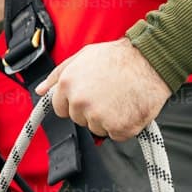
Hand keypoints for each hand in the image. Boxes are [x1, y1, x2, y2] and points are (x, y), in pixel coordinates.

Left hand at [34, 39, 170, 141]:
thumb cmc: (119, 56)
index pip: (61, 109)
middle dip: (92, 111)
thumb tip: (40, 90)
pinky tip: (130, 107)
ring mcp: (98, 117)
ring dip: (108, 119)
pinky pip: (116, 135)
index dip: (75, 103)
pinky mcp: (118, 128)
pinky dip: (124, 126)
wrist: (150, 60)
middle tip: (109, 94)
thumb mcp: (83, 56)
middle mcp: (80, 102)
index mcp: (68, 85)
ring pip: (97, 129)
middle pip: (80, 120)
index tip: (90, 96)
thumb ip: (58, 74)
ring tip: (121, 98)